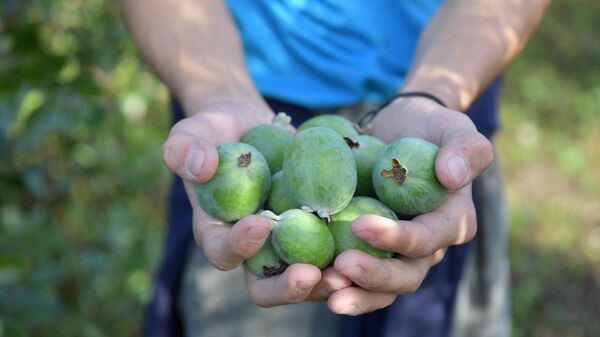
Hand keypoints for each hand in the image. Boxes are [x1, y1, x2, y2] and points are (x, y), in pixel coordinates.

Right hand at [162, 101, 350, 306]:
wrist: (252, 126)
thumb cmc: (216, 130)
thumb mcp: (193, 131)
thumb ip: (185, 147)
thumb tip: (200, 166)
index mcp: (217, 231)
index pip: (223, 251)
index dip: (239, 245)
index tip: (262, 223)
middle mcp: (252, 250)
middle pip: (264, 285)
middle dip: (287, 286)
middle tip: (311, 276)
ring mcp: (285, 244)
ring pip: (303, 278)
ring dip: (325, 281)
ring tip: (349, 271)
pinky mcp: (313, 232)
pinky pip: (330, 251)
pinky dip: (349, 254)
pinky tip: (373, 245)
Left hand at [327, 96, 493, 314]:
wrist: (395, 132)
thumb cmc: (426, 128)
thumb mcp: (451, 125)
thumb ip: (465, 147)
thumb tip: (451, 176)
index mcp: (452, 223)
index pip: (428, 239)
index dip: (397, 238)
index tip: (361, 224)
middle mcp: (426, 248)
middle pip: (405, 276)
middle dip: (374, 277)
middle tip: (340, 268)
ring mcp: (395, 254)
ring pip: (380, 289)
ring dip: (354, 293)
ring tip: (324, 288)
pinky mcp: (368, 252)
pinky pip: (354, 277)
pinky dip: (335, 282)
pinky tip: (309, 279)